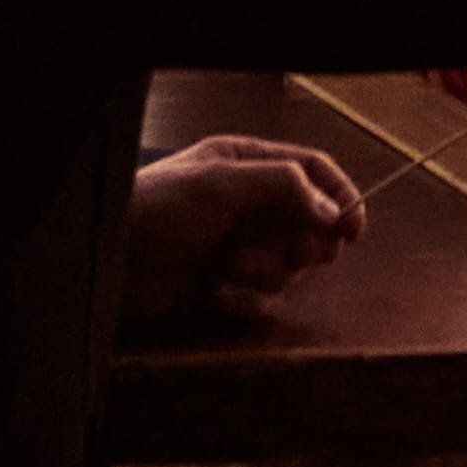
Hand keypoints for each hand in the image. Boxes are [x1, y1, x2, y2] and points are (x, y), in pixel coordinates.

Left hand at [122, 135, 366, 326]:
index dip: (341, 198)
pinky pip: (266, 301)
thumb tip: (333, 210)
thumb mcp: (221, 184)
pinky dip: (244, 300)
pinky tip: (213, 292)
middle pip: (313, 226)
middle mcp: (252, 205)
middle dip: (302, 245)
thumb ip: (283, 187)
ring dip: (263, 273)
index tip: (354, 230)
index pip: (315, 173)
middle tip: (286, 251)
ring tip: (227, 266)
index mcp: (250, 165)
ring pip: (291, 269)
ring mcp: (243, 247)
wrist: (113, 264)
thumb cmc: (159, 209)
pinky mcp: (231, 287)